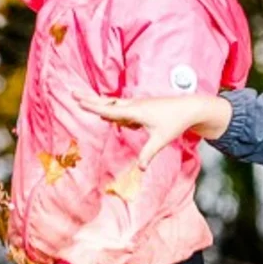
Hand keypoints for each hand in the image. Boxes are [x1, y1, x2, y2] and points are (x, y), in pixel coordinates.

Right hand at [74, 93, 231, 166]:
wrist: (189, 107)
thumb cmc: (175, 123)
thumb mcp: (161, 140)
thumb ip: (148, 154)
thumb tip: (139, 170)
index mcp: (136, 111)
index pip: (111, 110)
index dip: (94, 108)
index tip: (80, 103)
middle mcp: (134, 104)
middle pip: (107, 102)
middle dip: (89, 98)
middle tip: (73, 93)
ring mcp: (136, 103)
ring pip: (113, 103)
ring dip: (98, 102)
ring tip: (82, 99)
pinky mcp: (140, 105)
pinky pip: (122, 108)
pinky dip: (112, 109)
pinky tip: (108, 114)